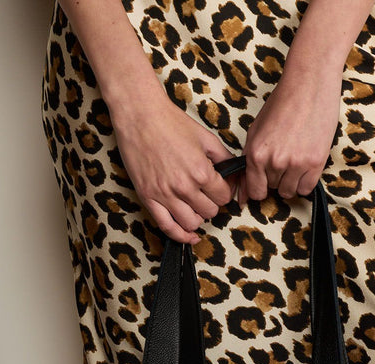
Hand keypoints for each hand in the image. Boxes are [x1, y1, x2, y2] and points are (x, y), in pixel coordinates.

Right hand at [109, 88, 236, 243]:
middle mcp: (184, 187)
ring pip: (192, 223)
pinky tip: (189, 236)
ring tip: (194, 206)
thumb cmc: (171, 122)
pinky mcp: (149, 198)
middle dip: (211, 204)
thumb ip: (223, 158)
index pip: (224, 197)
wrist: (139, 115)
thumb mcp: (205, 137)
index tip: (219, 188)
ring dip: (197, 218)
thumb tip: (235, 174)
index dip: (224, 193)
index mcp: (201, 171)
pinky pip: (167, 227)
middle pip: (210, 212)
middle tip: (206, 194)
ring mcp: (165, 195)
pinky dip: (181, 236)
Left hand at [236, 66, 342, 206]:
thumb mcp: (256, 130)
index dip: (260, 187)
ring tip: (295, 158)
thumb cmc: (282, 103)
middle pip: (273, 189)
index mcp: (256, 153)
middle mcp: (275, 161)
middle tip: (284, 155)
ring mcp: (296, 164)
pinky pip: (306, 188)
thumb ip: (249, 160)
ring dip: (291, 180)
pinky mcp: (315, 163)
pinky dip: (305, 180)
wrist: (309, 84)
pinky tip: (305, 163)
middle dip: (276, 177)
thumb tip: (244, 193)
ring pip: (290, 191)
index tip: (265, 181)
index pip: (255, 191)